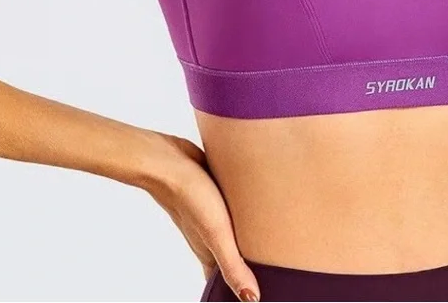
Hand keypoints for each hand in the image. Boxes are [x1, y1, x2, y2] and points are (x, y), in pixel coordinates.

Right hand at [142, 132, 260, 301]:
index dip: (242, 288)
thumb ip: (232, 266)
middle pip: (233, 255)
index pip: (226, 280)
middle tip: (278, 265)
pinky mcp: (215, 192)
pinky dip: (244, 211)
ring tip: (274, 236)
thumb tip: (250, 300)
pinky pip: (232, 207)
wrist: (169, 158)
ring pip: (233, 230)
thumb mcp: (216, 233)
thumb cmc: (189, 196)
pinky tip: (259, 204)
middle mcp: (210, 235)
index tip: (262, 292)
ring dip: (249, 234)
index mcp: (209, 253)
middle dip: (251, 262)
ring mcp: (212, 213)